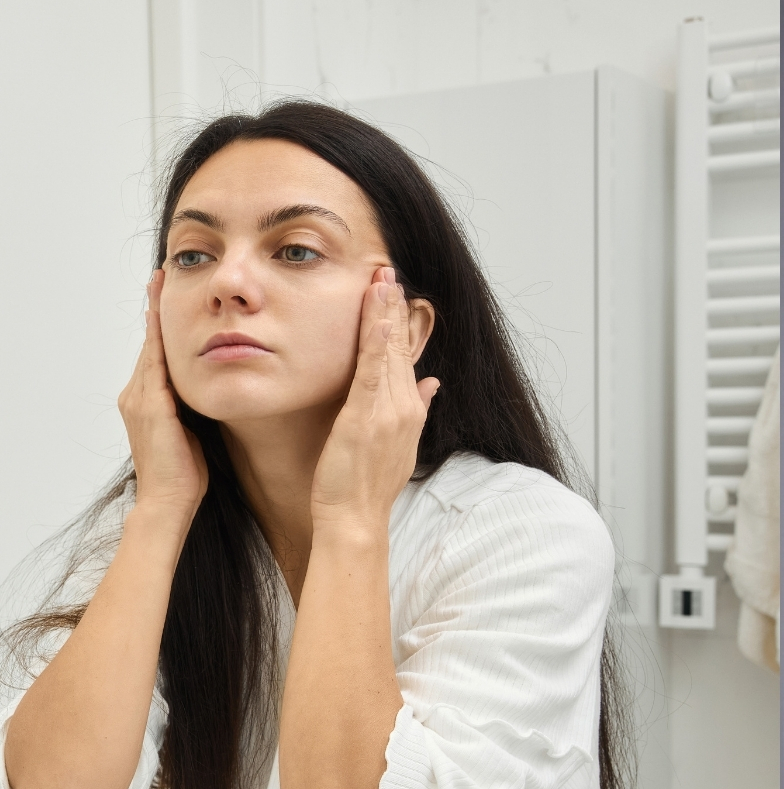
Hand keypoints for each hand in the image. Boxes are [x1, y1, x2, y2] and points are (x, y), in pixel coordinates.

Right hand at [119, 269, 207, 516]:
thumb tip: (209, 389)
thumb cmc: (183, 475)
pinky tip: (164, 315)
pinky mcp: (150, 405)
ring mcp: (139, 399)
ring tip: (159, 284)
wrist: (167, 502)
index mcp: (143, 402)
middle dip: (154, 310)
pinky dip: (158, 336)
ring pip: (150, 347)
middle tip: (160, 277)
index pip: (153, 355)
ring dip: (155, 314)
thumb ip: (190, 408)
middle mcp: (134, 396)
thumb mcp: (189, 432)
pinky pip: (155, 361)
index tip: (163, 298)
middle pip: (148, 344)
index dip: (158, 326)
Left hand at [310, 267, 438, 532]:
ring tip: (381, 279)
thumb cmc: (366, 486)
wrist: (356, 518)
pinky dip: (377, 344)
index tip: (394, 291)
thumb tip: (432, 383)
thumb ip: (415, 409)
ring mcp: (387, 411)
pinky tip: (377, 318)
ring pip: (388, 353)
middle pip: (399, 347)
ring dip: (384, 314)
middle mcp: (403, 407)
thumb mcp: (397, 444)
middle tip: (386, 270)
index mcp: (408, 410)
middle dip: (393, 307)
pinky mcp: (365, 418)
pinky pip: (372, 374)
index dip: (399, 322)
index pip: (405, 356)